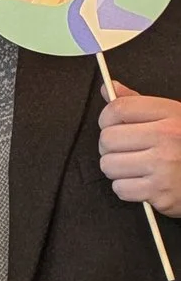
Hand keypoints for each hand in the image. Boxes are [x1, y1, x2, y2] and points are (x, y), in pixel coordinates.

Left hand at [99, 83, 180, 217]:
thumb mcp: (173, 116)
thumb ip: (138, 103)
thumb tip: (109, 88)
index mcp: (171, 114)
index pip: (118, 109)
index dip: (107, 118)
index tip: (111, 125)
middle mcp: (167, 137)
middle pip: (108, 139)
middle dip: (111, 147)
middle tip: (127, 150)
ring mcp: (164, 165)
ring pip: (109, 165)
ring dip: (118, 169)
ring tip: (137, 167)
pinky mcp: (161, 191)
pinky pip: (120, 188)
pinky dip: (128, 188)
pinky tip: (144, 183)